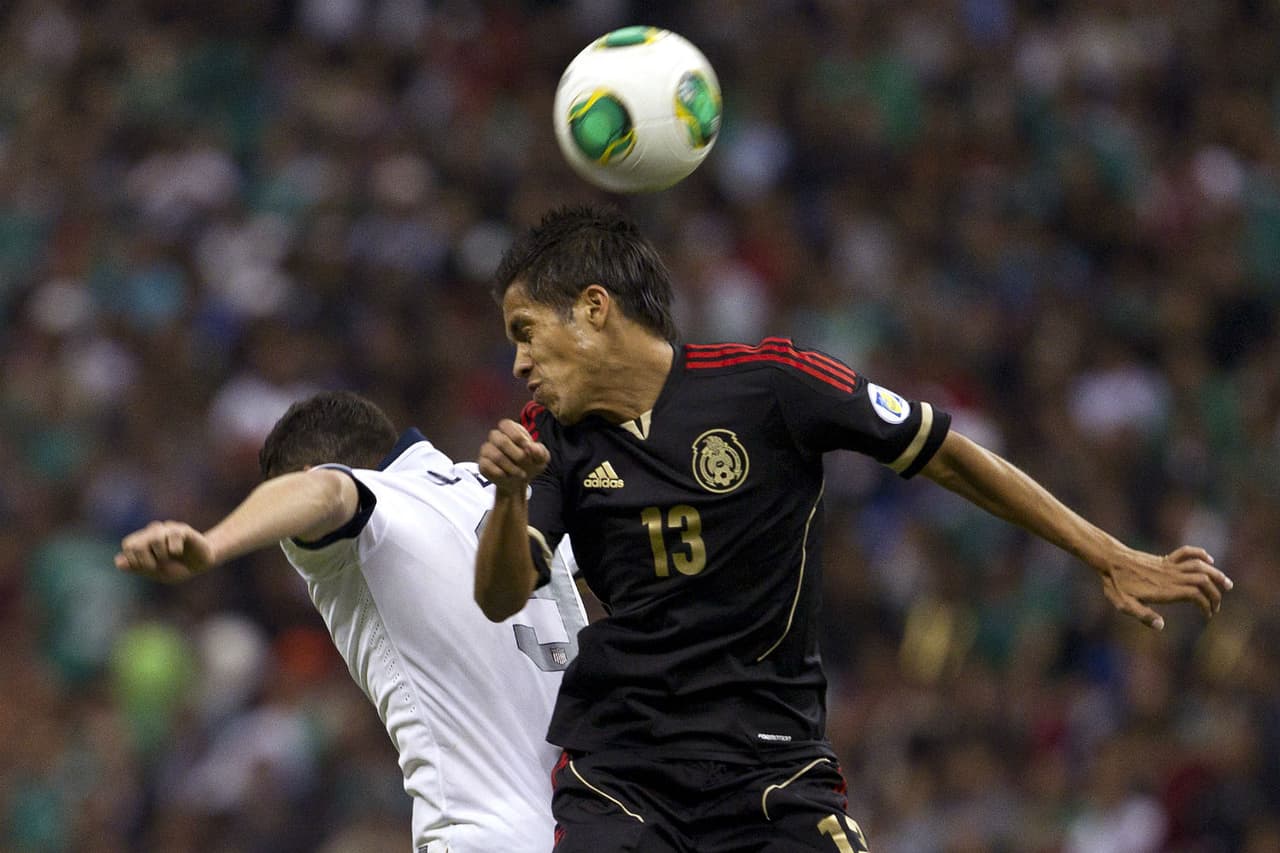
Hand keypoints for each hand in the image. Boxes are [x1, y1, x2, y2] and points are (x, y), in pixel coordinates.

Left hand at [115, 521, 215, 582]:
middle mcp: (153, 532)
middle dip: (144, 559)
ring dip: (161, 554)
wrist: (200, 564)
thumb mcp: (156, 572)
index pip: (129, 545)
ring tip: (168, 558)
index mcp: (144, 541)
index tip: (148, 568)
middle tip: (155, 567)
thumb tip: (118, 562)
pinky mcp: (183, 530)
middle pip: (137, 542)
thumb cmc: (177, 567)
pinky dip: (174, 549)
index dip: (135, 560)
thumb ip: (137, 567)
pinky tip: (178, 552)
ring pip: (154, 538)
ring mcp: (168, 530)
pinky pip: (173, 535)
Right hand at [478, 419, 549, 495]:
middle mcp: (496, 437)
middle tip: (527, 463)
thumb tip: (531, 447)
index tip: (528, 448)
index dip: (517, 436)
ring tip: (521, 474)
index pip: (506, 424)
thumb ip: (540, 451)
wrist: (519, 482)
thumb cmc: (531, 464)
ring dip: (512, 467)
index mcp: (510, 429)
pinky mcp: (482, 464)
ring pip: (496, 456)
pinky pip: (487, 467)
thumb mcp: (542, 459)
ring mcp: (487, 450)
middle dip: (517, 455)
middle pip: (501, 441)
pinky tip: (508, 476)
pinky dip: (501, 474)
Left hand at [1099, 545, 1232, 629]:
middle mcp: (1171, 576)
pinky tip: (1209, 559)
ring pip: (1200, 566)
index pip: (1195, 595)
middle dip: (1215, 594)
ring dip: (1215, 574)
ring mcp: (1169, 565)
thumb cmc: (1116, 584)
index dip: (1206, 605)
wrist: (1109, 559)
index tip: (1208, 615)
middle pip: (1203, 582)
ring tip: (1227, 584)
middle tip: (1216, 607)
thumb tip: (1161, 625)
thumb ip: (1143, 615)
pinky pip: (1186, 552)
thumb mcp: (1124, 604)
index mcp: (1165, 590)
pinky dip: (1200, 554)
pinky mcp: (1165, 559)